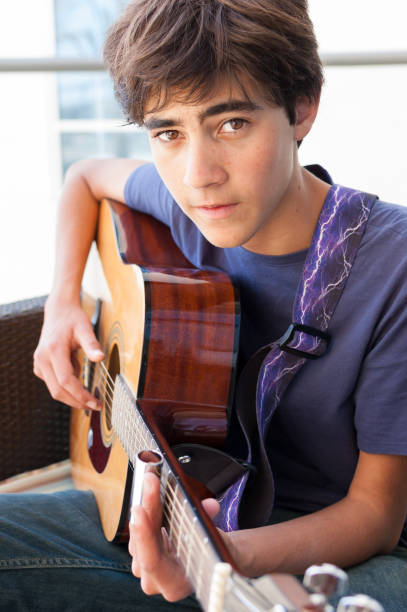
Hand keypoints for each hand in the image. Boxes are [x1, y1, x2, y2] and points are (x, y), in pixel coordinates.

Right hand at [33, 297, 103, 410]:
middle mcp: (42, 359)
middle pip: (58, 390)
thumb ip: (92, 345)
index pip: (66, 381)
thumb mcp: (85, 328)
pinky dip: (67, 386)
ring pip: (54, 390)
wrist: (59, 311)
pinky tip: (77, 373)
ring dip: (72, 396)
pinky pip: (53, 383)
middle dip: (77, 401)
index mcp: (53, 350)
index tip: (95, 402)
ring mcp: (39, 364)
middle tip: (95, 406)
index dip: (81, 395)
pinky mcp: (40, 366)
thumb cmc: (73, 319)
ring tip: (90, 396)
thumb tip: (101, 358)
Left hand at [129, 472, 219, 600]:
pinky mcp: (141, 552)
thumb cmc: (212, 553)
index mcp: (174, 585)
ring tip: (152, 482)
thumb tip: (210, 506)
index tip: (140, 509)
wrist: (211, 558)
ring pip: (138, 533)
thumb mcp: (214, 541)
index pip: (152, 562)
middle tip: (150, 482)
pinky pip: (139, 528)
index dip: (144, 535)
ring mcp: (144, 567)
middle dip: (148, 508)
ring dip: (146, 504)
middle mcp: (154, 580)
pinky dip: (147, 507)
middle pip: (142, 542)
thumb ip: (208, 524)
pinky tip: (150, 490)